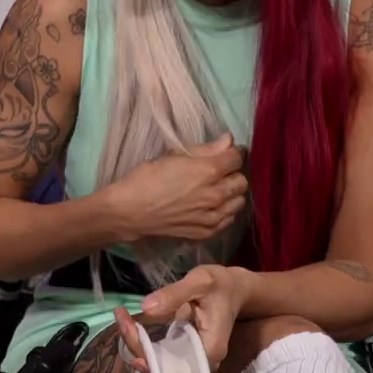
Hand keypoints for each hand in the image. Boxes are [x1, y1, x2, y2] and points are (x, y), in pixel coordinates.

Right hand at [103, 133, 247, 242]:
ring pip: (240, 202)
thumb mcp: (173, 156)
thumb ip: (205, 149)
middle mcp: (216, 194)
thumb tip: (229, 140)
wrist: (130, 212)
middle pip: (242, 181)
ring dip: (232, 194)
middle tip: (220, 172)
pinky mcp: (207, 232)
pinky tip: (212, 207)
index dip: (234, 152)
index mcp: (208, 170)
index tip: (228, 152)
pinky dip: (225, 211)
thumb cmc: (147, 178)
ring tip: (217, 190)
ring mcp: (213, 216)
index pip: (237, 158)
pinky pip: (229, 220)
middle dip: (234, 173)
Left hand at [118, 264, 253, 372]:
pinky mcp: (186, 353)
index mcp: (209, 350)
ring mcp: (194, 361)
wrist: (235, 290)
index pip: (173, 367)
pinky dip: (144, 343)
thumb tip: (145, 309)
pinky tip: (130, 326)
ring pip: (160, 365)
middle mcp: (202, 363)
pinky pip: (162, 357)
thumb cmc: (220, 285)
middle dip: (137, 348)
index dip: (148, 357)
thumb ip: (174, 294)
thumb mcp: (200, 281)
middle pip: (163, 370)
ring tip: (122, 319)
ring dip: (137, 345)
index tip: (129, 332)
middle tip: (121, 318)